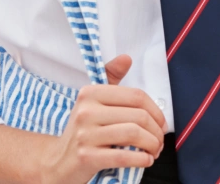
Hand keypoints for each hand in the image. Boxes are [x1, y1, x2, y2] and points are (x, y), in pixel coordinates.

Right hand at [39, 55, 165, 183]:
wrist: (58, 161)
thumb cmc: (83, 131)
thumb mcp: (93, 102)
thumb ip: (111, 79)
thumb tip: (126, 58)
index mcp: (90, 93)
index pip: (136, 96)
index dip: (156, 111)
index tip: (161, 124)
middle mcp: (86, 111)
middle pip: (138, 116)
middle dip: (157, 132)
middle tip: (159, 141)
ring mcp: (85, 134)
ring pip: (133, 134)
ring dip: (152, 145)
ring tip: (154, 151)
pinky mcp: (86, 157)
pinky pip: (123, 156)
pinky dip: (141, 159)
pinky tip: (145, 160)